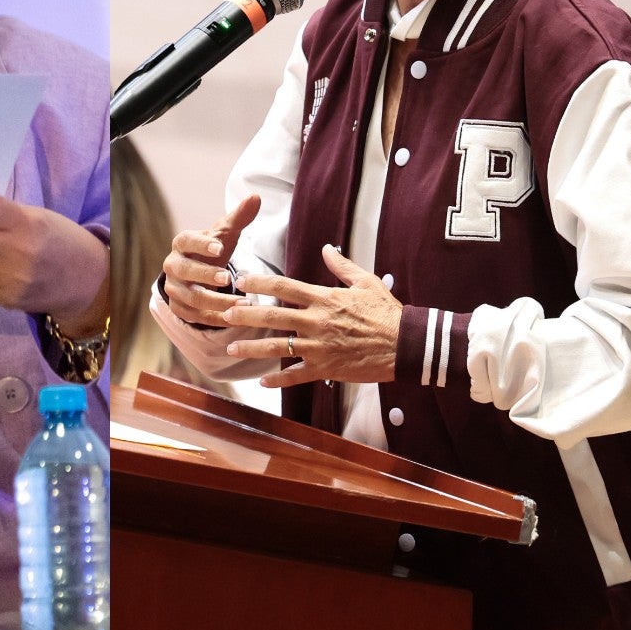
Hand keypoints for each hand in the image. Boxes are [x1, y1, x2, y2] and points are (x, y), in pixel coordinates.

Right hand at [158, 195, 259, 328]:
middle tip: (228, 278)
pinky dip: (216, 318)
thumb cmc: (213, 249)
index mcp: (182, 243)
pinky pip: (196, 316)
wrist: (199, 273)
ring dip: (218, 302)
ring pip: (192, 298)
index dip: (202, 244)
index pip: (187, 241)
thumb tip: (255, 196)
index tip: (220, 247)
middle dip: (205, 275)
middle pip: (185, 271)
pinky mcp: (179, 308)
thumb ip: (239, 217)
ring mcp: (174, 288)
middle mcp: (173, 265)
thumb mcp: (226, 233)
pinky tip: (236, 316)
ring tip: (244, 304)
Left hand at [222, 246, 401, 387]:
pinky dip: (278, 379)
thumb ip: (342, 266)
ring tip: (232, 347)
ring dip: (252, 347)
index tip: (242, 281)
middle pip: (274, 316)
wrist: (405, 344)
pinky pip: (296, 375)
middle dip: (246, 315)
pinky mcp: (326, 368)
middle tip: (225, 314)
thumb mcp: (366, 282)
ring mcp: (320, 347)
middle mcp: (317, 322)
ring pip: (278, 347)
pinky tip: (263, 381)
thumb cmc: (386, 312)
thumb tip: (327, 248)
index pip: (285, 287)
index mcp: (325, 299)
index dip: (260, 283)